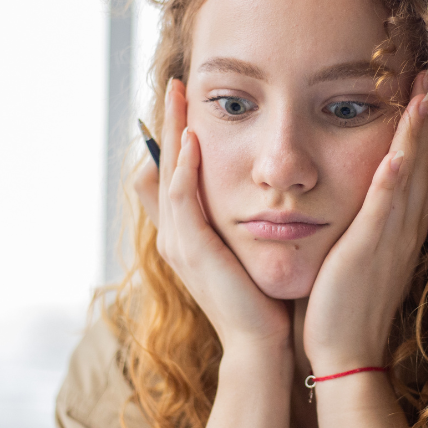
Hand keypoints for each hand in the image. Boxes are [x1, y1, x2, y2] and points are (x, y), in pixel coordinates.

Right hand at [133, 79, 292, 359]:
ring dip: (172, 132)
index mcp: (187, 234)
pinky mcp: (191, 250)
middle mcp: (174, 234)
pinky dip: (185, 166)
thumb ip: (247, 224)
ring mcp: (178, 243)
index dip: (176, 136)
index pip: (174, 173)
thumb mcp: (250, 252)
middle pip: (162, 165)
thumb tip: (265, 196)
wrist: (262, 345)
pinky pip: (182, 198)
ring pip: (167, 173)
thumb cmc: (263, 302)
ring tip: (178, 95)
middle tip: (175, 82)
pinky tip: (193, 139)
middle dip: (168, 122)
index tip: (188, 99)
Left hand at [302, 71, 427, 373]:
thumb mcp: (356, 261)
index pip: (417, 173)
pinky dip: (395, 177)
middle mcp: (403, 230)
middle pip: (424, 164)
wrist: (345, 356)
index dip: (423, 133)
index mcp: (398, 232)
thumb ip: (358, 230)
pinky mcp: (369, 251)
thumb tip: (347, 205)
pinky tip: (400, 149)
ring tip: (424, 90)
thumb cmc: (343, 311)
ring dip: (418, 133)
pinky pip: (386, 208)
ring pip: (411, 175)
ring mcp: (390, 239)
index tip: (423, 96)